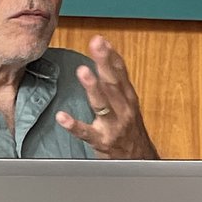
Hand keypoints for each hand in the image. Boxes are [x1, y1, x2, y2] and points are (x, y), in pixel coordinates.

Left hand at [56, 35, 159, 158]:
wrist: (139, 161)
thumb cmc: (130, 130)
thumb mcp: (128, 105)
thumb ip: (116, 84)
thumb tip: (105, 57)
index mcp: (128, 98)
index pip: (120, 73)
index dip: (111, 56)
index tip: (101, 40)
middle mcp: (123, 109)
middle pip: (113, 83)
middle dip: (104, 62)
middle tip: (95, 44)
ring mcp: (114, 126)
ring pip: (103, 104)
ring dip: (93, 87)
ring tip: (83, 72)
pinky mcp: (103, 142)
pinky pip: (86, 133)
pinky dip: (74, 125)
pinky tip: (62, 117)